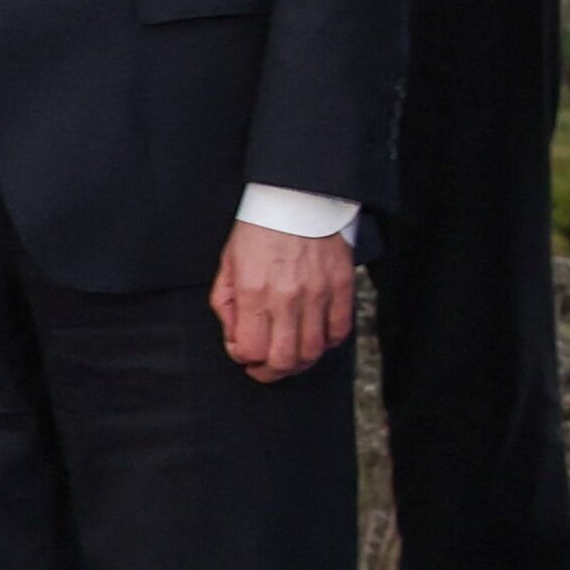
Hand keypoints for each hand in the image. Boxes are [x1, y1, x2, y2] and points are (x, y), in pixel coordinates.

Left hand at [210, 222, 356, 381]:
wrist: (299, 198)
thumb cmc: (260, 230)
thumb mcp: (228, 266)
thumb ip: (226, 306)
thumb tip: (237, 339)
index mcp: (254, 292)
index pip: (250, 350)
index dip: (243, 357)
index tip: (243, 349)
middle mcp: (287, 297)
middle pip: (284, 360)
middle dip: (269, 371)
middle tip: (264, 367)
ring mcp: (319, 293)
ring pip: (313, 352)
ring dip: (298, 362)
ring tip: (289, 355)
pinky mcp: (343, 287)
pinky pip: (339, 331)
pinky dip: (326, 343)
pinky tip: (314, 336)